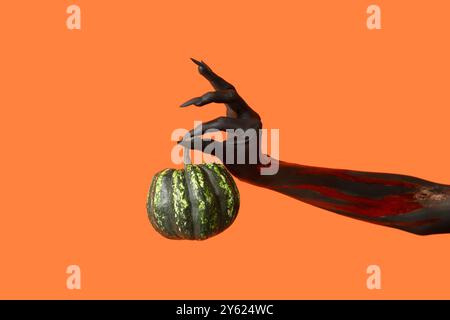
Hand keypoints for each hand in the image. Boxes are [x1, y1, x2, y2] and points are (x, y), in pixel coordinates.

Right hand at [178, 59, 263, 178]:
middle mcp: (250, 113)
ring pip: (228, 88)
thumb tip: (180, 140)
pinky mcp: (238, 108)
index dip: (202, 129)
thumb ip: (205, 146)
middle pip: (231, 96)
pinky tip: (203, 68)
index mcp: (250, 126)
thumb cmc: (243, 166)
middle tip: (195, 100)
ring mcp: (245, 109)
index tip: (186, 138)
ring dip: (213, 77)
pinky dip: (214, 82)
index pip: (221, 123)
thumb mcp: (225, 157)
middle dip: (211, 95)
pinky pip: (226, 92)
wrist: (258, 168)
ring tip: (199, 64)